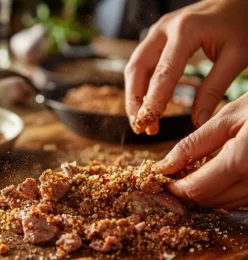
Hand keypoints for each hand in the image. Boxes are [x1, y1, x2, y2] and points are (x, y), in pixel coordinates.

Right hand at [125, 0, 247, 134]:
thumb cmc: (243, 23)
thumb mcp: (236, 57)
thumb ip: (214, 90)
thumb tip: (197, 121)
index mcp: (186, 31)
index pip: (162, 74)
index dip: (152, 102)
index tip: (148, 125)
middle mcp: (165, 29)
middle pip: (137, 68)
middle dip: (134, 100)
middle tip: (139, 125)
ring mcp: (159, 31)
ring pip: (135, 66)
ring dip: (134, 94)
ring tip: (141, 119)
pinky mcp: (159, 36)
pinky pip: (142, 62)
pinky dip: (141, 84)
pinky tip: (146, 101)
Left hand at [155, 93, 247, 209]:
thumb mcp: (230, 117)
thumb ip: (195, 144)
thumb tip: (166, 165)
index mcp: (243, 161)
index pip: (196, 189)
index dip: (174, 188)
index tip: (162, 178)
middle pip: (208, 201)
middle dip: (185, 191)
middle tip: (174, 174)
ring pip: (223, 204)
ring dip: (202, 192)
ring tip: (192, 172)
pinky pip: (239, 201)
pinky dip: (221, 191)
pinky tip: (215, 174)